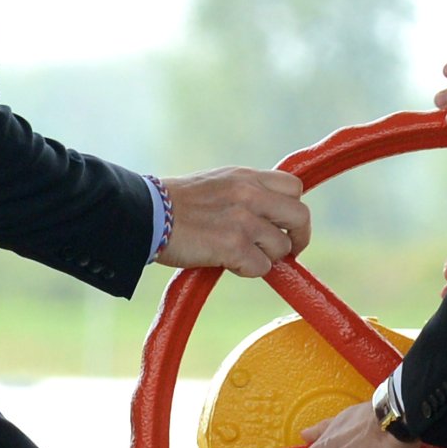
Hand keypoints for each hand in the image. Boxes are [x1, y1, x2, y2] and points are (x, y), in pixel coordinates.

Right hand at [155, 167, 309, 276]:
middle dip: (297, 238)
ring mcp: (244, 220)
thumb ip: (247, 193)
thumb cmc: (176, 204)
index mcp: (247, 177)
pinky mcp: (233, 246)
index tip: (286, 226)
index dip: (294, 210)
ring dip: (265, 258)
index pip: (295, 187)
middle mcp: (250, 194)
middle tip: (284, 252)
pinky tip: (226, 263)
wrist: (145, 215)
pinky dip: (248, 270)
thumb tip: (271, 215)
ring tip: (239, 255)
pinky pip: (262, 267)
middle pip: (301, 217)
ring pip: (281, 247)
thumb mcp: (218, 183)